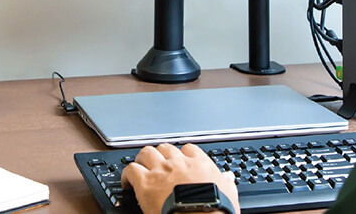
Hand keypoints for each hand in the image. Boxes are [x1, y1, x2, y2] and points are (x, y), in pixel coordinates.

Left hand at [120, 142, 239, 213]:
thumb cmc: (215, 210)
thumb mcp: (228, 193)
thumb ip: (226, 182)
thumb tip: (228, 177)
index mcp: (199, 164)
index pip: (188, 149)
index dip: (181, 154)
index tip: (178, 160)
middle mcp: (179, 163)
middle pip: (165, 147)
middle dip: (160, 154)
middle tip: (157, 163)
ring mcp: (161, 171)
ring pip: (146, 152)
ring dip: (142, 159)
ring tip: (140, 168)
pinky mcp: (146, 183)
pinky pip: (131, 170)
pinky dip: (127, 175)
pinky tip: (127, 182)